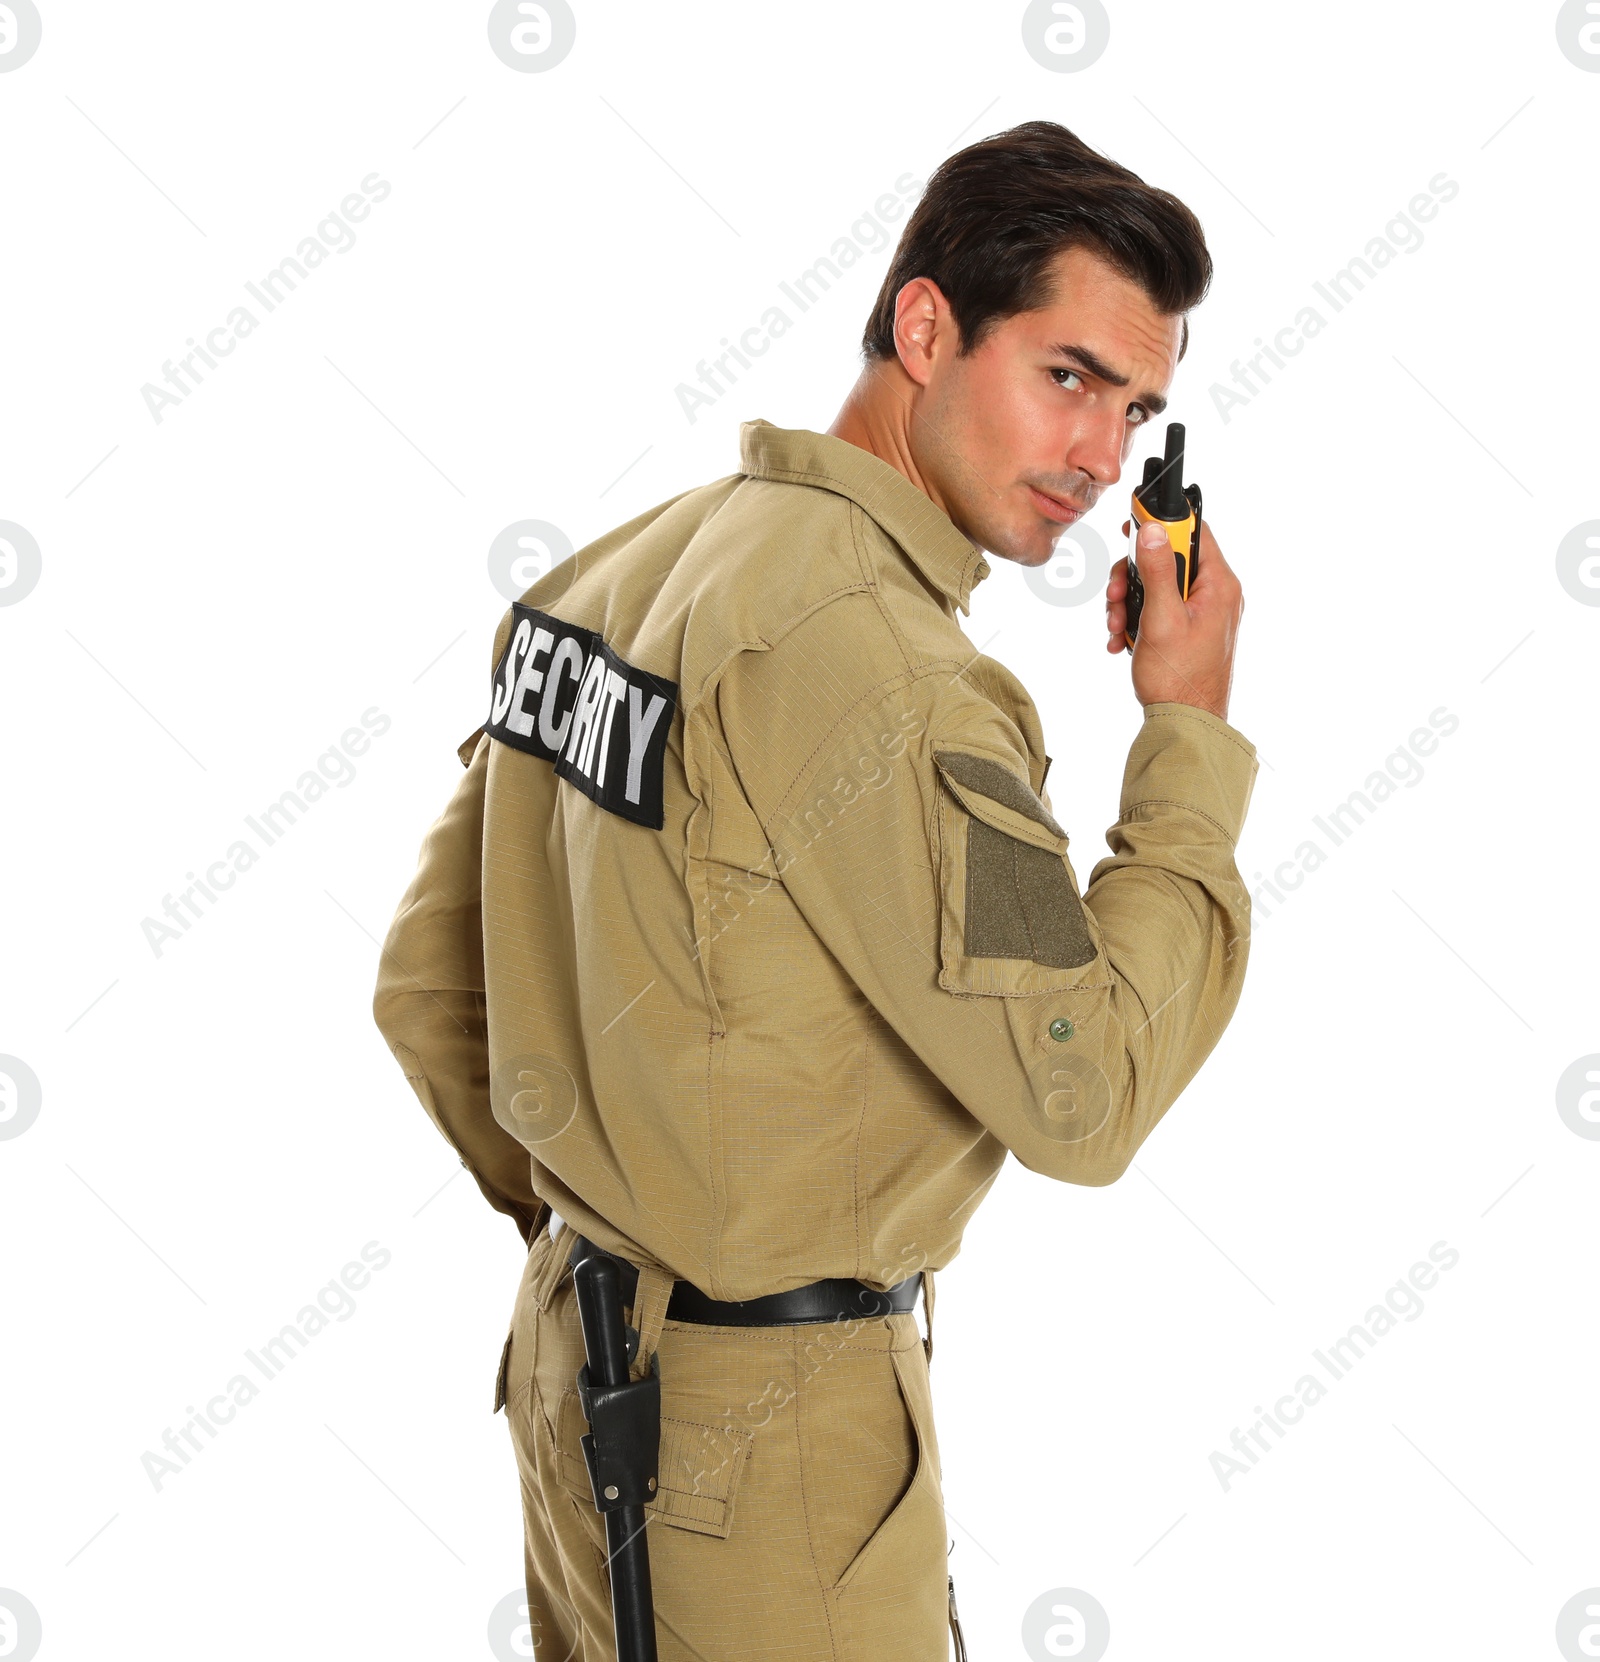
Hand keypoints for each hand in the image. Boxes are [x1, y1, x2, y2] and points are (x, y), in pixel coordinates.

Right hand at [1106, 517, 1241, 721]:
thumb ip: (1157, 569)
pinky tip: (1123, 640)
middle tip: (1115, 596)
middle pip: (1168, 560)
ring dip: (1129, 602)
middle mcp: (1216, 595)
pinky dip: (1137, 620)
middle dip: (1134, 576)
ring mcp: (1203, 614)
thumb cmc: (1179, 677)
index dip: (1161, 524)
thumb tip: (1153, 528)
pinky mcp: (1190, 632)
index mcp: (1219, 585)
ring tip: (1117, 626)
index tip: (1132, 524)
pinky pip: (1160, 610)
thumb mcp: (1161, 617)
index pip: (1195, 532)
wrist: (1186, 723)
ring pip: (1159, 587)